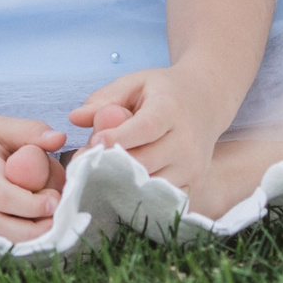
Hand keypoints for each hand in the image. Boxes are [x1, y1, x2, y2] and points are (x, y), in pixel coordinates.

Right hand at [0, 111, 66, 242]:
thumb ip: (29, 131)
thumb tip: (60, 139)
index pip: (5, 197)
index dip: (34, 204)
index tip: (56, 199)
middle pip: (3, 229)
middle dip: (37, 229)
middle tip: (57, 215)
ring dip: (27, 238)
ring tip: (46, 221)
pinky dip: (13, 240)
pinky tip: (28, 227)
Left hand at [69, 65, 239, 192]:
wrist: (207, 102)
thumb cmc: (164, 92)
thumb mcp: (135, 83)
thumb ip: (104, 99)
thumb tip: (74, 118)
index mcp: (171, 109)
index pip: (145, 128)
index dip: (118, 138)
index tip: (93, 143)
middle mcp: (187, 141)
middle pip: (145, 162)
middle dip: (111, 164)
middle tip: (85, 162)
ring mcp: (192, 167)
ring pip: (151, 186)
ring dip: (122, 184)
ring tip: (100, 174)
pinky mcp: (194, 184)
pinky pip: (162, 199)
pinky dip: (139, 196)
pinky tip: (120, 187)